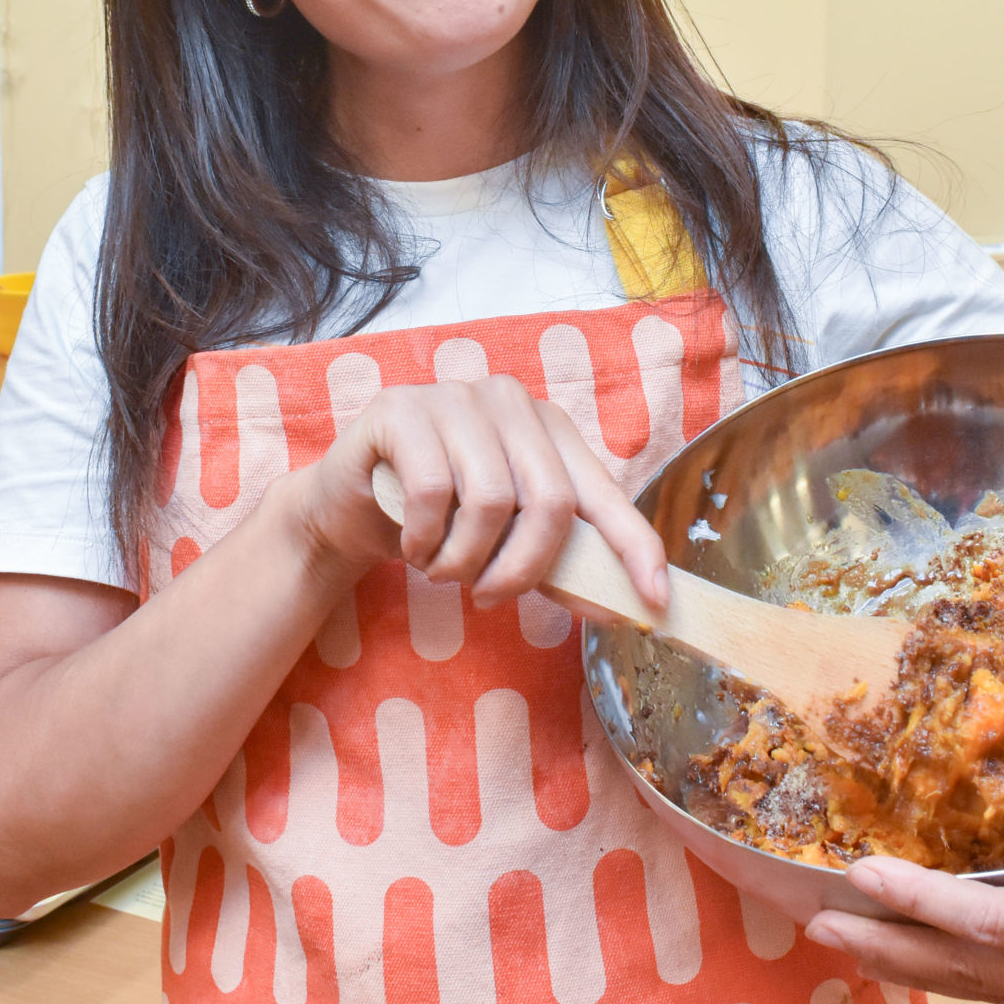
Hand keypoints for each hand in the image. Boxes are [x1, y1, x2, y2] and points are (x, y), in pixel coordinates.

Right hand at [284, 376, 670, 611]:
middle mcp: (510, 401)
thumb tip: (623, 607)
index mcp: (549, 428)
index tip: (654, 599)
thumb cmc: (437, 521)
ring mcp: (456, 397)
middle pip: (548, 501)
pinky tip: (411, 544)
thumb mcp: (505, 542)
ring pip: (489, 501)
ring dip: (463, 561)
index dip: (635, 546)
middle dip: (520, 569)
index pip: (604, 491)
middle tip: (488, 595)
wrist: (349, 504)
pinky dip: (423, 539)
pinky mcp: (403, 409)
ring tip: (440, 568)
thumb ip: (559, 561)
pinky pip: (433, 492)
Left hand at [800, 801, 1003, 1003]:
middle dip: (889, 945)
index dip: (925, 902)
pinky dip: (958, 975)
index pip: (1001, 926)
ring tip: (843, 936)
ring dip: (911, 966)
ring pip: (988, 989)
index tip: (862, 870)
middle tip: (813, 916)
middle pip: (974, 971)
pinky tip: (922, 956)